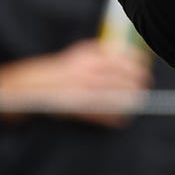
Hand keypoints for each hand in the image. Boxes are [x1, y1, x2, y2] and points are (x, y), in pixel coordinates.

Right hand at [0, 40, 151, 126]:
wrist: (29, 88)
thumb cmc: (60, 71)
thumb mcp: (80, 55)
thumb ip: (102, 56)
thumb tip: (130, 59)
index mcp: (88, 56)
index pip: (122, 59)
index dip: (137, 66)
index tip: (145, 70)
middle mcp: (86, 71)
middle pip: (122, 79)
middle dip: (136, 84)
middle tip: (144, 88)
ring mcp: (81, 90)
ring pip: (114, 96)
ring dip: (128, 101)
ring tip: (136, 102)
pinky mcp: (76, 108)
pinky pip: (102, 114)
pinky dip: (115, 117)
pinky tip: (122, 119)